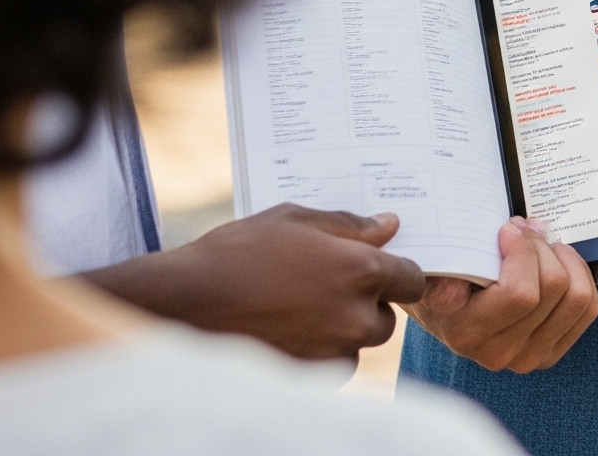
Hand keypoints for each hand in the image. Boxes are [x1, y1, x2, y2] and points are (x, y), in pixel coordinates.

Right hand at [81, 204, 423, 359]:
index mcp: (360, 270)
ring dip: (344, 330)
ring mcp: (330, 352)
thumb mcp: (294, 219)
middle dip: (368, 304)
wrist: (186, 303)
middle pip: (387, 319)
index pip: (411, 279)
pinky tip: (289, 330)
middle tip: (331, 285)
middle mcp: (353, 316)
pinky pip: (330, 366)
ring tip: (303, 307)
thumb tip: (387, 226)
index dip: (400, 273)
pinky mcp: (305, 377)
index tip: (385, 268)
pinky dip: (320, 352)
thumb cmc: (239, 252)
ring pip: (358, 345)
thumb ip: (348, 225)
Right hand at [407, 218, 597, 372]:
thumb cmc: (441, 278)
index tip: (507, 228)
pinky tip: (554, 260)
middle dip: (541, 243)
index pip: (519, 293)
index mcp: (467, 332)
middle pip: (554, 286)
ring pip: (576, 296)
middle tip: (523, 227)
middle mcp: (499, 353)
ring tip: (539, 242)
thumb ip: (438, 277)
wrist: (445, 309)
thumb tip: (451, 292)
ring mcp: (527, 357)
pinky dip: (578, 274)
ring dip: (562, 257)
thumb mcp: (430, 269)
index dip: (522, 249)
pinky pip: (588, 308)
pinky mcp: (550, 353)